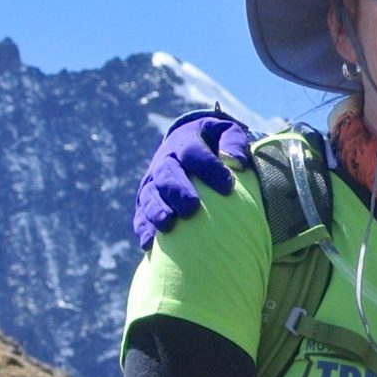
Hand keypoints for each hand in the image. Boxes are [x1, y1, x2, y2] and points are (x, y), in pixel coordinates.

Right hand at [133, 108, 253, 248]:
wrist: (187, 146)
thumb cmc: (214, 144)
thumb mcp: (226, 133)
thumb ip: (233, 141)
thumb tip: (236, 162)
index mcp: (185, 142)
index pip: (192, 152)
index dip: (208, 167)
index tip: (227, 187)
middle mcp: (165, 161)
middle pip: (167, 174)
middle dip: (178, 190)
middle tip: (192, 207)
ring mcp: (153, 181)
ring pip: (149, 194)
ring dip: (157, 210)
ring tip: (168, 224)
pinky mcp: (145, 200)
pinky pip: (140, 214)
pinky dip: (143, 227)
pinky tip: (149, 243)